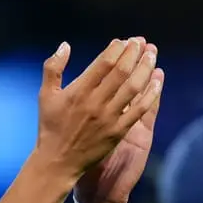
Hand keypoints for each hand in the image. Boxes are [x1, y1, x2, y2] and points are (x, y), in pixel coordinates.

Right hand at [33, 38, 162, 183]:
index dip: (117, 49)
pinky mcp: (119, 131)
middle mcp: (96, 102)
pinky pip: (139, 110)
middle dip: (134, 53)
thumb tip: (65, 45)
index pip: (104, 63)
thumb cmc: (50, 127)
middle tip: (141, 42)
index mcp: (79, 91)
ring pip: (133, 87)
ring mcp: (110, 117)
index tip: (124, 41)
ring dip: (145, 68)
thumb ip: (53, 68)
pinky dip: (150, 94)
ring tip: (152, 55)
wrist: (58, 161)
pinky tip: (157, 82)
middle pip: (122, 71)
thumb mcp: (45, 95)